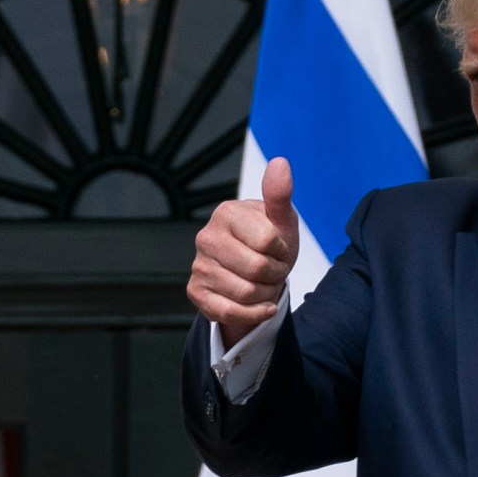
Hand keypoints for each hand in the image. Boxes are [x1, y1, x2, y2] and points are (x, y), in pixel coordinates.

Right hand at [188, 157, 300, 347]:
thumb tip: (280, 163)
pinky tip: (262, 305)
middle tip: (273, 269)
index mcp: (226, 213)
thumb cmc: (270, 242)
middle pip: (256, 269)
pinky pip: (231, 312)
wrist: (257, 273)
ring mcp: (198, 265)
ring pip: (246, 293)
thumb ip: (279, 194)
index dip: (281, 251)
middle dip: (275, 274)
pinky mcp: (196, 292)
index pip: (267, 240)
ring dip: (266, 294)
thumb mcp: (281, 220)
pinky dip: (255, 313)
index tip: (278, 249)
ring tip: (263, 283)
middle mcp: (206, 237)